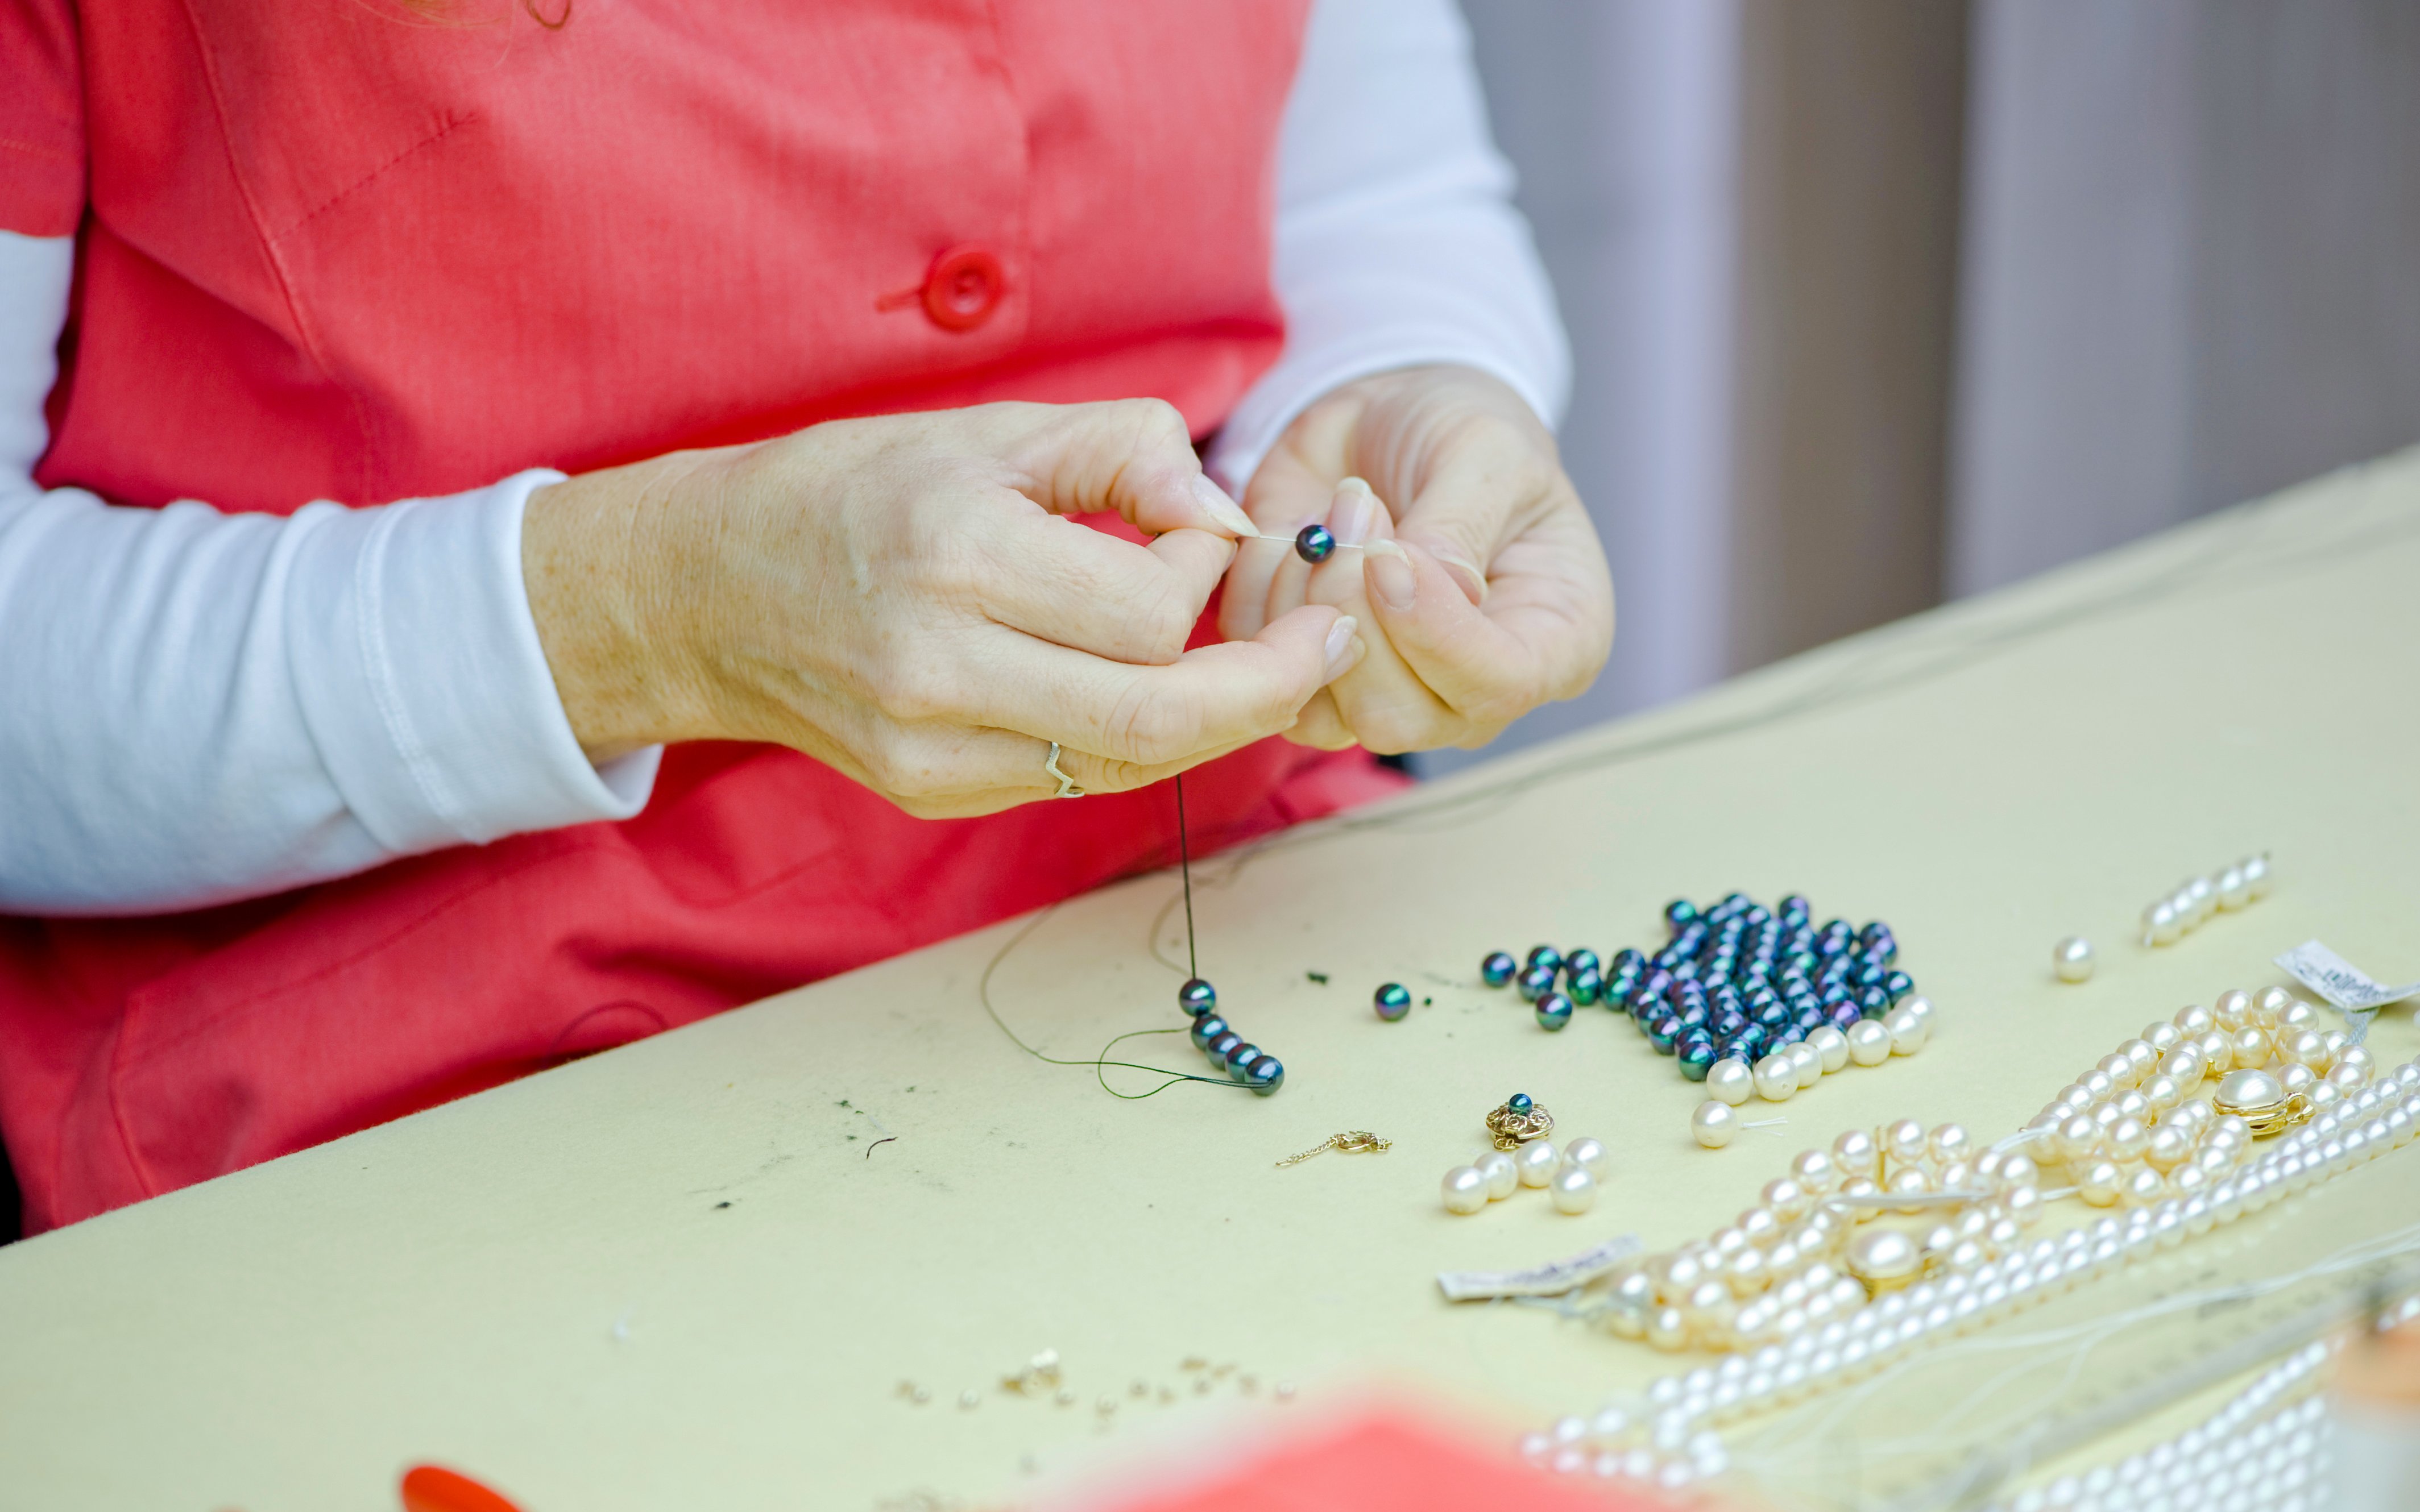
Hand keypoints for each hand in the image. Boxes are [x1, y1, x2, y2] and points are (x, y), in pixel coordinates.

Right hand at [522, 400, 1365, 816]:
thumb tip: (1222, 516)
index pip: (1148, 610)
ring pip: (1128, 762)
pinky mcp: (929, 789)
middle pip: (1158, 717)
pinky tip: (1152, 688)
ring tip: (1258, 662)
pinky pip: (1074, 777)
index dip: (1207, 573)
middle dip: (1268, 685)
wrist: (704, 590)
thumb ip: (1123, 450)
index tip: (1203, 529)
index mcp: (958, 558)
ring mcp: (930, 748)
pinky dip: (1137, 736)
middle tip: (1327, 642)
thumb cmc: (854, 490)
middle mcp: (940, 668)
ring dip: (1214, 718)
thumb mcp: (987, 432)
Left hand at [1218, 365, 1612, 751]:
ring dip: (1304, 600)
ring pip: (1317, 711)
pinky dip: (1265, 592)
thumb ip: (1459, 528)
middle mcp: (1467, 691)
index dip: (1434, 631)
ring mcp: (1382, 693)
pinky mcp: (1307, 670)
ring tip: (1338, 509)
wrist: (1387, 416)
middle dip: (1357, 611)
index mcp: (1552, 646)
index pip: (1497, 686)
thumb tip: (1422, 588)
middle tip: (1360, 510)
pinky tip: (1301, 533)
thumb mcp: (1487, 451)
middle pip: (1395, 717)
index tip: (1390, 555)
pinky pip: (1262, 665)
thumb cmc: (1462, 430)